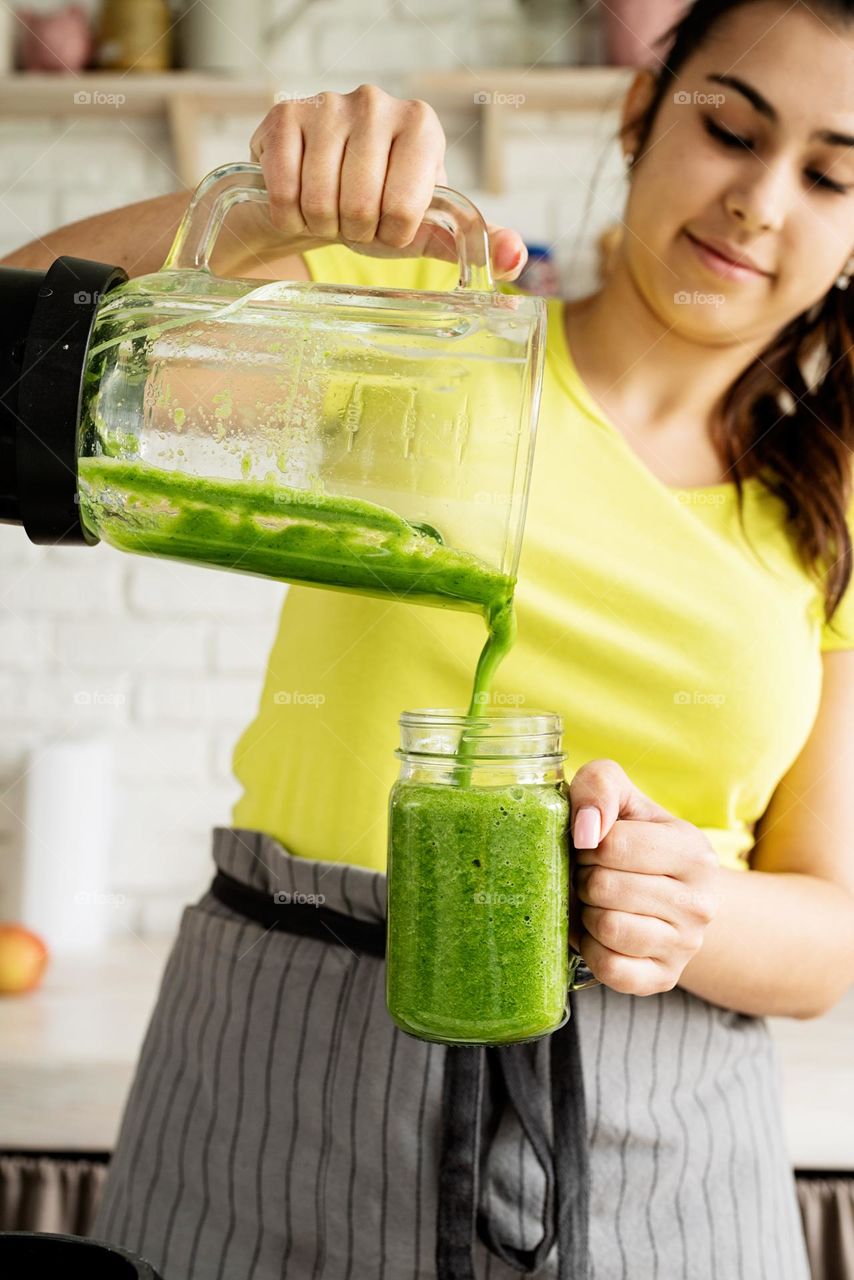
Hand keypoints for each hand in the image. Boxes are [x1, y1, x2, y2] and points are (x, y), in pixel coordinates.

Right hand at [248, 84, 526, 278]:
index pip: (405, 209)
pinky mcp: (285, 115)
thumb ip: (474, 242)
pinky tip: (298, 201)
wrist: (317, 193)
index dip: (391, 235)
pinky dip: (288, 214)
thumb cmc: (378, 210)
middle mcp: (377, 103)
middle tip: (355, 222)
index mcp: (421, 126)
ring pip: (320, 201)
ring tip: (328, 212)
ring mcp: (328, 104)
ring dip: (321, 225)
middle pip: (361, 206)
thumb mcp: (428, 228)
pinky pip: (284, 190)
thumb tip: (515, 257)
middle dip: (355, 232)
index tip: (388, 226)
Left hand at [567, 759, 720, 995]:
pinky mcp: (663, 979)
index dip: (587, 844)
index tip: (594, 846)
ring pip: (607, 928)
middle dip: (584, 878)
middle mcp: (701, 903)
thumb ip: (600, 786)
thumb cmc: (633, 840)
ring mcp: (685, 946)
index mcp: (694, 852)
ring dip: (587, 914)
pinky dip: (592, 950)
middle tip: (593, 876)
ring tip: (598, 903)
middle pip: (604, 887)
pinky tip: (600, 934)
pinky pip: (609, 968)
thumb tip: (586, 830)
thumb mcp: (622, 800)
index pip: (612, 844)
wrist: (667, 895)